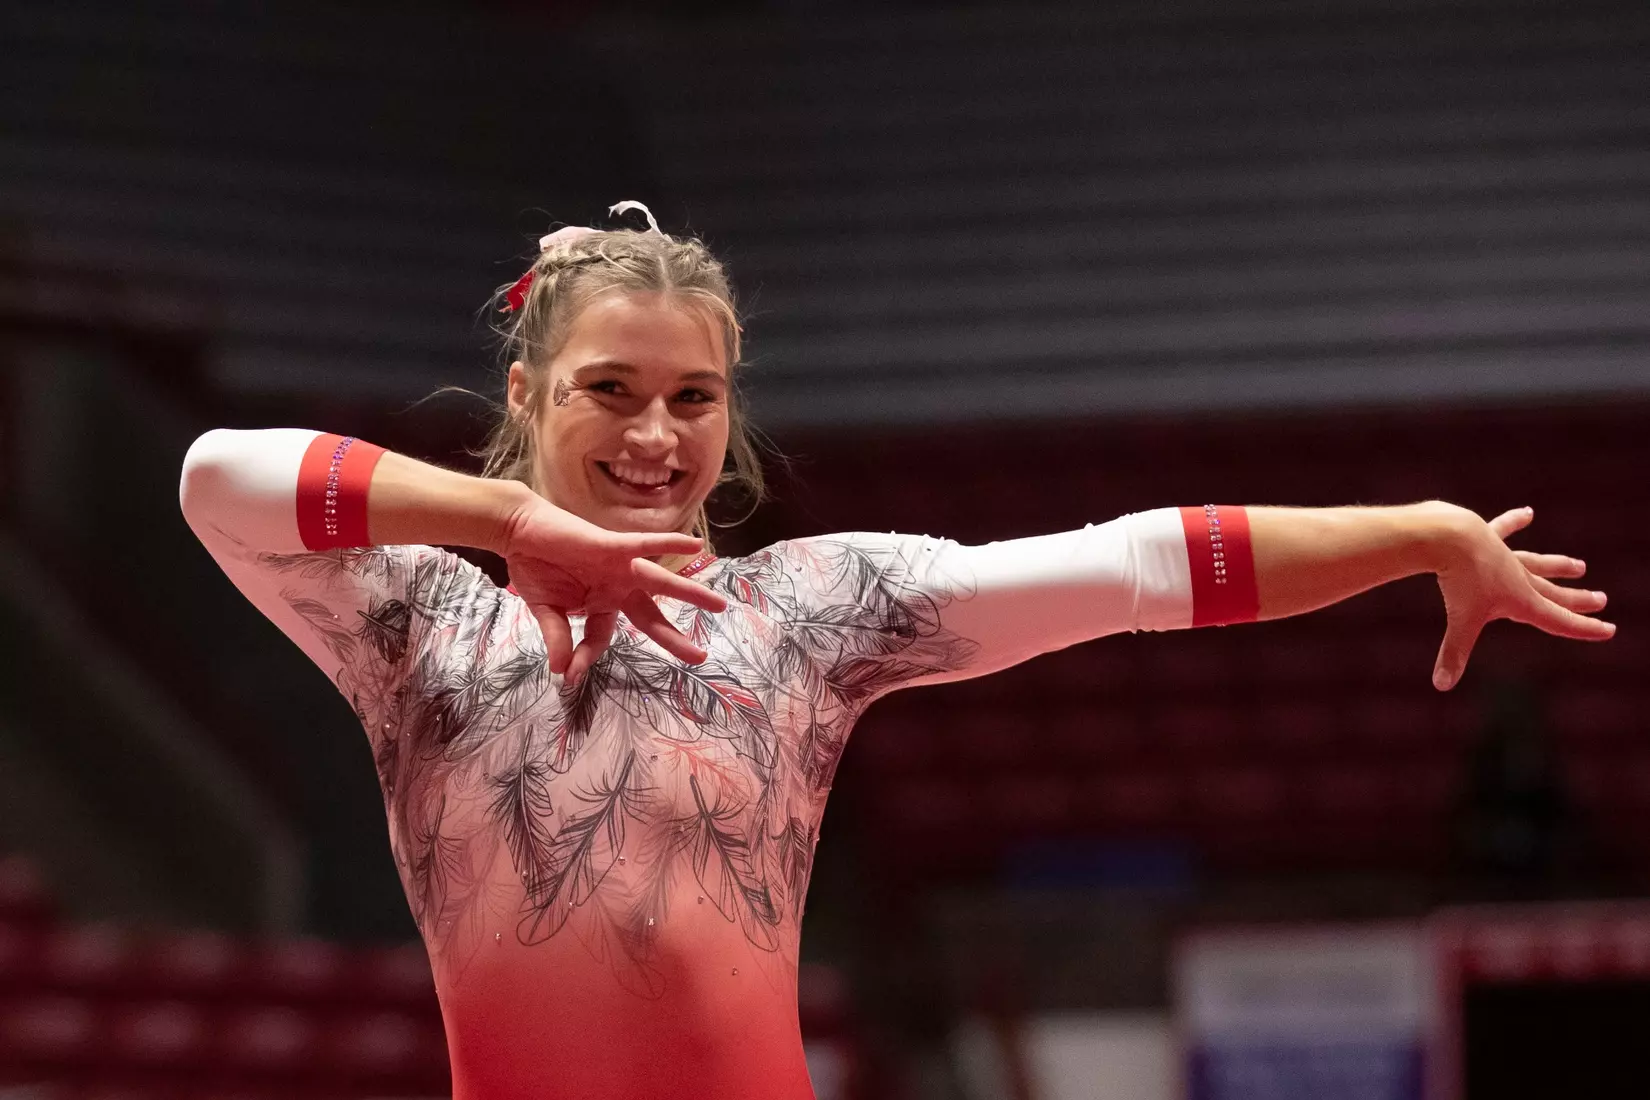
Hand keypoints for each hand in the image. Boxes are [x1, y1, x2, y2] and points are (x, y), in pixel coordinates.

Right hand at [497, 493, 726, 681]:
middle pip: (650, 618)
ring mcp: (618, 568)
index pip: (600, 639)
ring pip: (660, 584)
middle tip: (700, 657)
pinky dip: (669, 544)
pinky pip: (645, 545)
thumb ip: (557, 636)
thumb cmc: (534, 567)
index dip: (584, 658)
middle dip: (674, 638)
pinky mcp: (613, 546)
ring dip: (690, 593)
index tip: (570, 676)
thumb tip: (558, 671)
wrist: (519, 532)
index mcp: (600, 605)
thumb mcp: (545, 610)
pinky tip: (695, 546)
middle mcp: (616, 589)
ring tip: (719, 605)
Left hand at [1432, 504, 1613, 690]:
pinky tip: (1526, 513)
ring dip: (1557, 566)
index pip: (1558, 620)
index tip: (1609, 630)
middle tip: (1601, 600)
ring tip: (1579, 566)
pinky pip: (1503, 529)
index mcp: (1521, 601)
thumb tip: (1441, 686)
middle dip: (1577, 601)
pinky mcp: (1486, 536)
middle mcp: (1518, 578)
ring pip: (1537, 564)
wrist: (1451, 537)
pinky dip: (1514, 522)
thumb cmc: (1459, 580)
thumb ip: (1454, 654)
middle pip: (1553, 594)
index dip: (1584, 629)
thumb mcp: (1461, 621)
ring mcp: (1505, 555)